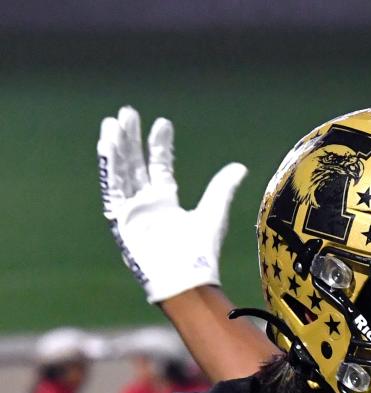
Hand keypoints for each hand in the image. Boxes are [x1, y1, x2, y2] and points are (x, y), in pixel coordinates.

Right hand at [97, 105, 246, 302]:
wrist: (186, 278)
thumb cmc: (202, 252)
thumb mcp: (214, 213)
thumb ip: (222, 188)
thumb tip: (240, 168)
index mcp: (168, 204)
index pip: (160, 167)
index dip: (160, 145)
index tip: (162, 123)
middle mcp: (148, 205)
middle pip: (136, 165)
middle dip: (131, 139)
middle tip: (128, 113)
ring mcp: (133, 212)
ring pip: (122, 172)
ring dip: (117, 147)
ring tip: (113, 121)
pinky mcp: (121, 220)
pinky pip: (113, 188)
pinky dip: (109, 166)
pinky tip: (107, 143)